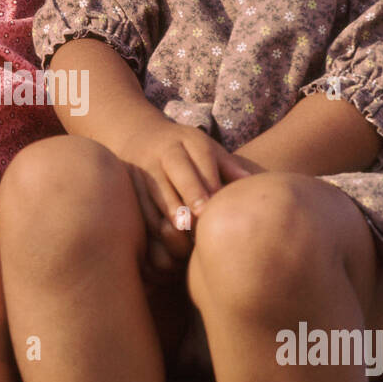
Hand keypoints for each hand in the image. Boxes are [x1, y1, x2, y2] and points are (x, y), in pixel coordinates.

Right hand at [118, 115, 255, 275]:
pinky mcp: (131, 187)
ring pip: (157, 195)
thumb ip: (228, 166)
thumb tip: (251, 185)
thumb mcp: (206, 149)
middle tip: (199, 222)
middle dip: (188, 198)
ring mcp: (144, 168)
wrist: (138, 137)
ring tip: (186, 240)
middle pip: (178, 175)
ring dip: (171, 218)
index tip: (214, 207)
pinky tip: (168, 243)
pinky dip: (154, 226)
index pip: (200, 161)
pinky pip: (142, 208)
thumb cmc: (185, 150)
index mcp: (187, 141)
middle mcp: (164, 152)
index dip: (207, 185)